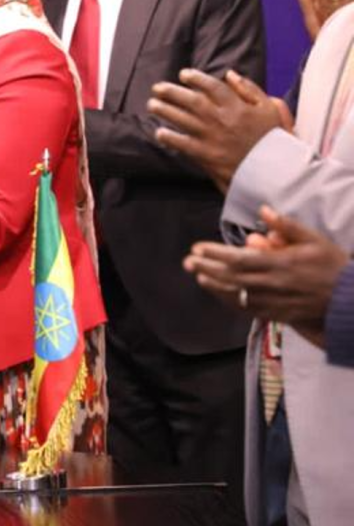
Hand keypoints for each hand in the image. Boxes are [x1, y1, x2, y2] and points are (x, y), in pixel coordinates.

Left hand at [149, 68, 289, 191]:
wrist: (273, 169)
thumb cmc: (272, 138)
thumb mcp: (269, 108)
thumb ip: (250, 89)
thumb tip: (229, 74)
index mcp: (237, 106)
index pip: (212, 87)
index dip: (196, 78)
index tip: (183, 74)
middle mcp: (222, 119)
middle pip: (192, 101)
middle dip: (172, 92)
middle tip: (157, 88)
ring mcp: (212, 137)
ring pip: (183, 120)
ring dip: (165, 111)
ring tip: (152, 104)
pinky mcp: (207, 155)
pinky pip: (183, 145)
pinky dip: (170, 138)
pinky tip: (159, 132)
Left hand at [184, 206, 348, 344]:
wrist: (350, 299)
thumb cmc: (332, 266)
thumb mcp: (313, 240)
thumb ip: (286, 226)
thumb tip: (263, 211)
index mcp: (280, 264)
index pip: (239, 259)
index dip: (215, 253)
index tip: (198, 247)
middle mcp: (273, 285)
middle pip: (231, 277)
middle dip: (207, 268)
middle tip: (188, 261)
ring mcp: (273, 302)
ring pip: (236, 294)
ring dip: (214, 285)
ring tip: (198, 276)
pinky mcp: (276, 314)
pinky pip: (247, 309)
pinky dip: (230, 301)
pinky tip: (219, 294)